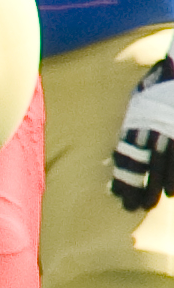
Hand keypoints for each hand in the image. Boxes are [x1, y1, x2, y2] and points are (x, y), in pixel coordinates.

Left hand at [112, 56, 173, 210]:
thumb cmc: (161, 79)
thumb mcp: (139, 95)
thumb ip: (133, 117)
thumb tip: (122, 139)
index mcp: (138, 123)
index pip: (127, 157)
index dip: (123, 178)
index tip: (118, 194)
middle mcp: (154, 132)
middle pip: (144, 168)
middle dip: (138, 189)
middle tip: (133, 208)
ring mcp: (173, 135)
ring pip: (165, 169)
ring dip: (157, 189)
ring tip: (151, 204)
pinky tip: (173, 193)